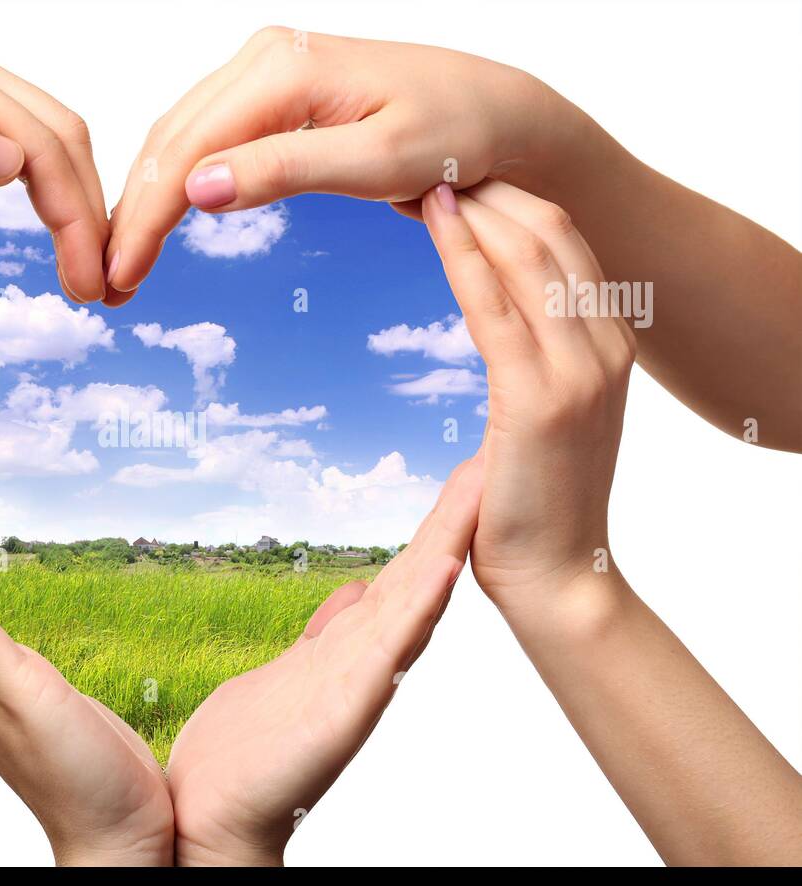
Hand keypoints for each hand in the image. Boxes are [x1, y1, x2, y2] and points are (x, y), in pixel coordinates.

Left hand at [0, 26, 108, 301]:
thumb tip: (12, 157)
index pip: (37, 140)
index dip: (76, 214)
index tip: (87, 283)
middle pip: (57, 132)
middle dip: (90, 211)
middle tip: (99, 289)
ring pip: (46, 137)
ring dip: (77, 202)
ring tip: (85, 269)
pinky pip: (17, 142)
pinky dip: (48, 189)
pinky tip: (56, 228)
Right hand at [103, 28, 557, 303]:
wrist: (497, 112)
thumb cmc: (457, 133)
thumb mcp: (378, 163)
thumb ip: (287, 169)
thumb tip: (196, 189)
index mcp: (283, 69)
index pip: (188, 151)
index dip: (145, 219)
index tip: (118, 275)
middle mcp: (265, 57)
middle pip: (170, 140)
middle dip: (133, 215)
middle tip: (107, 283)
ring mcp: (266, 69)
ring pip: (179, 137)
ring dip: (147, 200)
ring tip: (124, 261)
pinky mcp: (274, 90)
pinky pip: (206, 135)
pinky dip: (177, 181)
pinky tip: (160, 220)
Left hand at [167, 455, 482, 864]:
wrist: (215, 816)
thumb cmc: (250, 752)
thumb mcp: (293, 670)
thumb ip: (329, 633)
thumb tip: (352, 594)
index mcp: (350, 647)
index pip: (402, 573)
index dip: (437, 524)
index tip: (469, 472)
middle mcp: (364, 660)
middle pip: (418, 574)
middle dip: (455, 516)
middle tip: (497, 454)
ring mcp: (358, 682)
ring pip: (413, 600)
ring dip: (448, 542)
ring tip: (483, 488)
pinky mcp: (344, 710)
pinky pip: (388, 649)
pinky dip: (418, 606)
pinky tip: (444, 568)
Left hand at [421, 180, 635, 620]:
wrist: (556, 580)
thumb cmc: (535, 503)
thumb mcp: (546, 415)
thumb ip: (533, 364)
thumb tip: (498, 333)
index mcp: (610, 345)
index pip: (566, 245)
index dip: (514, 200)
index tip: (463, 171)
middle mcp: (607, 345)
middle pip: (553, 232)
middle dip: (495, 186)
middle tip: (436, 154)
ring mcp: (580, 370)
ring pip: (530, 255)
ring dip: (476, 204)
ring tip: (427, 168)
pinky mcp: (539, 398)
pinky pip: (495, 305)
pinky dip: (462, 252)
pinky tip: (434, 216)